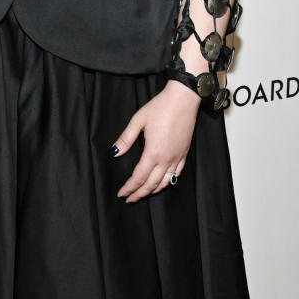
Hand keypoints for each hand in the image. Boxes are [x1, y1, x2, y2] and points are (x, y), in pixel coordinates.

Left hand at [112, 81, 200, 202]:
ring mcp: (177, 157)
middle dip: (139, 194)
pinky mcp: (184, 153)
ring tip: (143, 194)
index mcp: (153, 152)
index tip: (121, 194)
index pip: (138, 177)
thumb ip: (125, 139)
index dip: (129, 188)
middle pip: (151, 184)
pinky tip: (163, 183)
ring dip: (153, 191)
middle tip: (129, 199)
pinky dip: (168, 182)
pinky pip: (177, 174)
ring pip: (165, 182)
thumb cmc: (161, 107)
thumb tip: (114, 153)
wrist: (184, 98)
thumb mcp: (138, 121)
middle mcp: (167, 158)